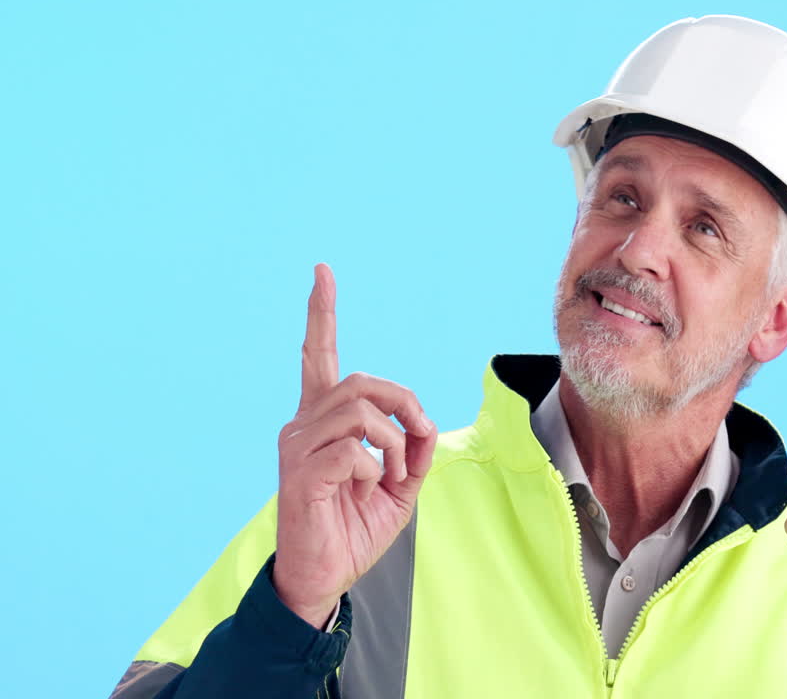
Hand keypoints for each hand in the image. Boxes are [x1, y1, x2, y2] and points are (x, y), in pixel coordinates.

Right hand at [273, 263, 437, 627]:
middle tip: (420, 436)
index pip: (319, 357)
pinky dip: (377, 467)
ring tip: (391, 475)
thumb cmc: (353, 529)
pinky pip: (353, 450)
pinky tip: (367, 489)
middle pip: (361, 381)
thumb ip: (414, 450)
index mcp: (323, 422)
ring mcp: (297, 447)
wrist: (322, 578)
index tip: (323, 271)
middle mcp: (303, 425)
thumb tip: (425, 425)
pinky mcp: (300, 473)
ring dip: (394, 442)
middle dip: (404, 403)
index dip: (322, 313)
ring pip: (360, 411)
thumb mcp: (400, 487)